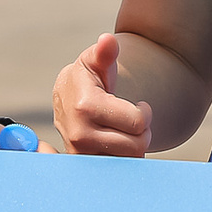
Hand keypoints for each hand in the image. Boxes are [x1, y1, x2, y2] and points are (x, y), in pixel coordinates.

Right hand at [52, 30, 151, 155]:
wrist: (67, 98)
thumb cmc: (88, 77)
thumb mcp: (95, 60)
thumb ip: (105, 52)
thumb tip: (108, 41)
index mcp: (86, 106)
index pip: (138, 122)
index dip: (144, 112)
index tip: (139, 105)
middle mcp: (80, 134)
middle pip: (137, 144)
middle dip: (142, 131)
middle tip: (133, 120)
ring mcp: (79, 153)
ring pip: (128, 160)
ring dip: (132, 147)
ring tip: (123, 130)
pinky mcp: (81, 166)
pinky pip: (116, 170)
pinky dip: (122, 159)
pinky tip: (114, 144)